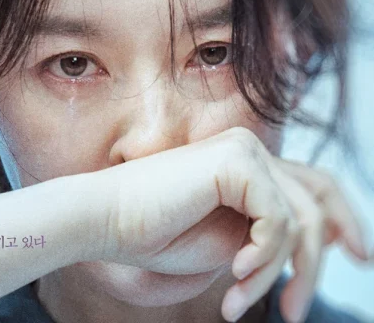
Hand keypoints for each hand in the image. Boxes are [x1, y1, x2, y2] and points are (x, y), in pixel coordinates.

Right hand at [91, 127, 370, 321]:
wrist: (107, 220)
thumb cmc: (155, 234)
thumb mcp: (227, 242)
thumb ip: (266, 237)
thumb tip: (314, 248)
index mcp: (246, 165)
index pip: (313, 184)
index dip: (344, 218)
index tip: (358, 256)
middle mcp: (250, 150)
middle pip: (316, 203)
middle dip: (317, 262)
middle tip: (294, 311)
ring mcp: (244, 150)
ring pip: (299, 221)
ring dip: (276, 273)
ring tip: (241, 303)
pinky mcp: (236, 162)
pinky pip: (277, 221)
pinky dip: (263, 258)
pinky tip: (234, 277)